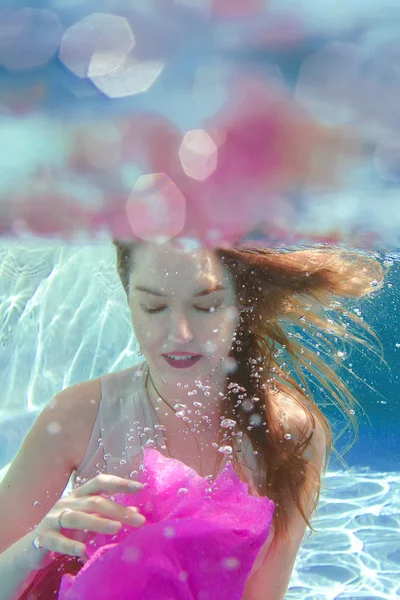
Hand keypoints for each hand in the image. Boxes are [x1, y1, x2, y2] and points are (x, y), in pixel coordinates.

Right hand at [31, 475, 145, 559]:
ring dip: (98, 523)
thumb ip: (109, 514)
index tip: (141, 487)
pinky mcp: (43, 537)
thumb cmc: (69, 530)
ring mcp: (53, 518)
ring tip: (117, 528)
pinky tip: (82, 551)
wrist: (35, 546)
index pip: (100, 482)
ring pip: (77, 518)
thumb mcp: (90, 520)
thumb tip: (136, 512)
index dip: (120, 483)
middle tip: (139, 521)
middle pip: (94, 502)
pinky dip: (70, 545)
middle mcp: (67, 502)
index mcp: (79, 495)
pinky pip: (57, 540)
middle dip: (118, 510)